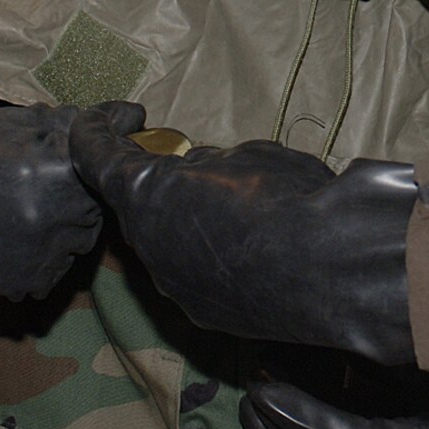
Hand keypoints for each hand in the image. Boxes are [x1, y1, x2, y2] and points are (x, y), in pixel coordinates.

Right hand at [0, 91, 140, 310]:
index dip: (98, 152)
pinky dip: (44, 252)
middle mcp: (59, 217)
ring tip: (21, 205)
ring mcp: (44, 254)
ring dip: (65, 221)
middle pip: (99, 202)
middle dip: (81, 189)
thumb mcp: (21, 123)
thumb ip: (82, 123)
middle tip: (41, 178)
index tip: (86, 149)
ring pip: (81, 237)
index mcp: (59, 170)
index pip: (111, 159)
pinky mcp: (27, 282)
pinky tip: (12, 233)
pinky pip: (57, 266)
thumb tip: (134, 114)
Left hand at [71, 132, 416, 365]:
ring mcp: (174, 286)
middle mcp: (146, 245)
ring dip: (188, 222)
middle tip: (199, 162)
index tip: (120, 115)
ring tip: (241, 210)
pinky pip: (195, 274)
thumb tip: (199, 170)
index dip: (98, 127)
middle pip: (135, 203)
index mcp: (145, 193)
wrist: (333, 269)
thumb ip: (210, 162)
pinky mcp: (205, 313)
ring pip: (166, 243)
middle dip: (157, 180)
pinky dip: (212, 257)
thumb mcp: (248, 156)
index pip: (94, 154)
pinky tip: (254, 250)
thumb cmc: (288, 196)